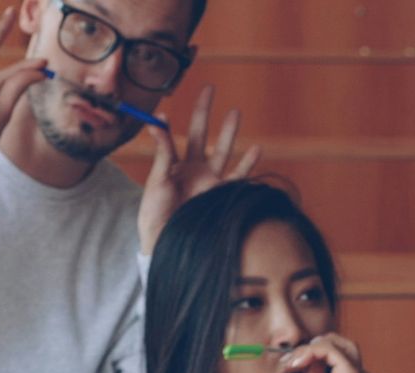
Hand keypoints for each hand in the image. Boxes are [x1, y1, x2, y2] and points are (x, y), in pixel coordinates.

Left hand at [139, 84, 261, 252]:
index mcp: (177, 164)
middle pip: (204, 135)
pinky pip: (239, 178)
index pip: (182, 132)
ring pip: (223, 151)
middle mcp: (196, 170)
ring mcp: (211, 182)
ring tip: (235, 112)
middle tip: (211, 88)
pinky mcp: (222, 195)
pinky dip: (248, 164)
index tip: (190, 98)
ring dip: (229, 133)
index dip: (188, 115)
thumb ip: (163, 150)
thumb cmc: (156, 214)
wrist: (168, 241)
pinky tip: (258, 149)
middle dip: (208, 113)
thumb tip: (158, 119)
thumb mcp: (157, 179)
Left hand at [291, 334, 374, 372]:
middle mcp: (359, 372)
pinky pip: (332, 352)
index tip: (290, 362)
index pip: (335, 352)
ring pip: (336, 342)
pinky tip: (299, 362)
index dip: (312, 351)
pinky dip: (312, 352)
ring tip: (294, 360)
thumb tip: (306, 359)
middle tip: (293, 358)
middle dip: (314, 344)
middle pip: (340, 342)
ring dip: (311, 347)